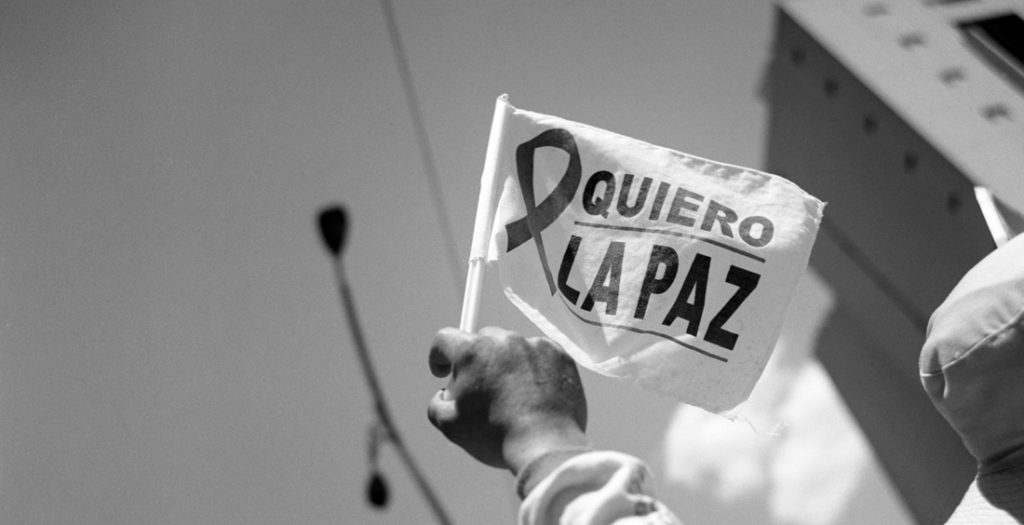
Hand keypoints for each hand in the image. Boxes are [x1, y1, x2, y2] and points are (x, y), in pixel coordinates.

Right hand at [427, 327, 588, 473]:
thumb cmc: (496, 436)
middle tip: (481, 392)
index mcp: (472, 352)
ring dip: (507, 366)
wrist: (546, 446)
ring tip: (513, 399)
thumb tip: (443, 394)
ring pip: (512, 349)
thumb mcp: (449, 425)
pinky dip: (534, 371)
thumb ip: (436, 402)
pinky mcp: (559, 355)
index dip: (439, 356)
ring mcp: (534, 345)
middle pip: (481, 342)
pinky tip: (534, 397)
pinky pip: (539, 356)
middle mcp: (503, 340)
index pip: (445, 339)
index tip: (443, 371)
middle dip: (477, 364)